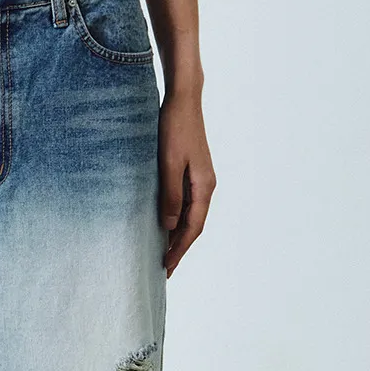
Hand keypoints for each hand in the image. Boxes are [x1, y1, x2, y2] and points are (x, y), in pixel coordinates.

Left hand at [158, 91, 215, 278]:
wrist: (183, 100)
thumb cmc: (174, 128)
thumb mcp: (169, 164)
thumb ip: (171, 196)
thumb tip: (171, 227)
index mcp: (204, 187)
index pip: (193, 228)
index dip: (179, 250)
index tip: (167, 267)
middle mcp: (206, 186)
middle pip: (194, 226)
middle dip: (180, 249)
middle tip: (164, 269)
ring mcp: (200, 180)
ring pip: (190, 216)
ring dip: (178, 237)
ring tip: (163, 254)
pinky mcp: (192, 173)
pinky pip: (186, 204)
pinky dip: (177, 220)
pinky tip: (165, 227)